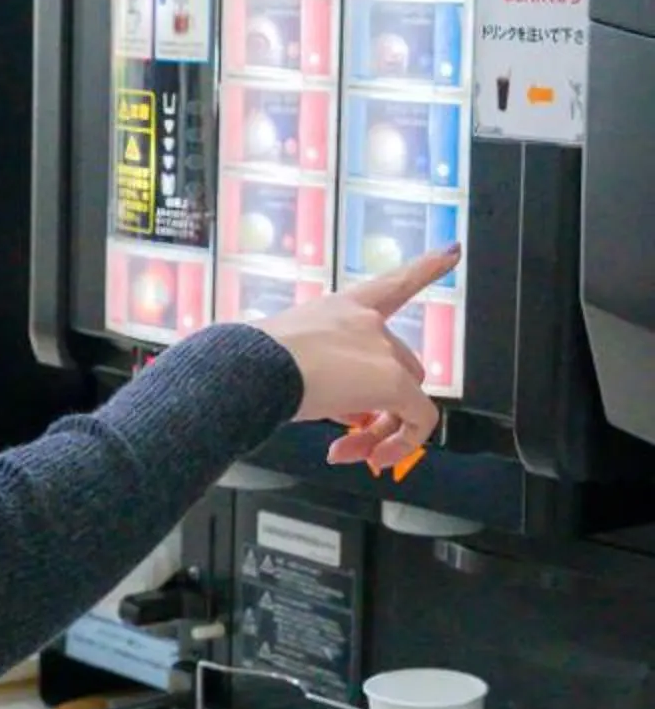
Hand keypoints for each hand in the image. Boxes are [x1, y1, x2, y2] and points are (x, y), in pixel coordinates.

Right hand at [261, 245, 459, 472]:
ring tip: (355, 453)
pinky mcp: (393, 381)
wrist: (254, 370)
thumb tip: (355, 417)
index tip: (454, 250)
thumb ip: (330, 378)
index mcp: (344, 307)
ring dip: (383, 430)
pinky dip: (403, 444)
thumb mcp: (293, 356)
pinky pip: (419, 420)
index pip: (393, 283)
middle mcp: (369, 322)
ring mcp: (383, 350)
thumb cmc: (257, 362)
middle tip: (350, 434)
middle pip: (401, 367)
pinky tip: (376, 458)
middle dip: (381, 405)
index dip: (427, 265)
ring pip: (407, 397)